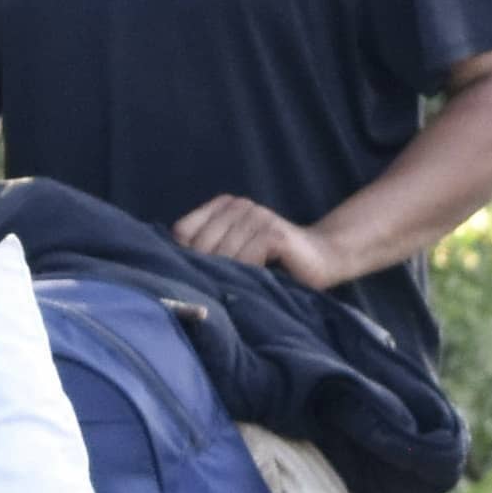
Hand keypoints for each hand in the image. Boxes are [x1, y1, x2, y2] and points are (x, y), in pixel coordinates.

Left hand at [173, 193, 342, 285]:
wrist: (324, 258)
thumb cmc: (274, 262)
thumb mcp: (235, 252)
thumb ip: (208, 250)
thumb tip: (167, 267)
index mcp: (224, 206)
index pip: (182, 231)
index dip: (185, 257)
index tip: (198, 276)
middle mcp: (239, 206)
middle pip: (199, 244)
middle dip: (206, 270)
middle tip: (221, 287)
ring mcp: (257, 216)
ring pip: (221, 254)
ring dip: (229, 275)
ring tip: (241, 286)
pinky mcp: (273, 233)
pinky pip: (245, 258)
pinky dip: (247, 274)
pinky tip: (258, 280)